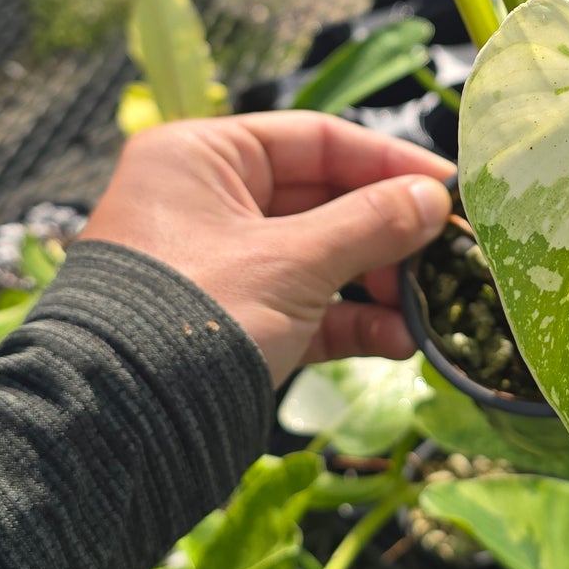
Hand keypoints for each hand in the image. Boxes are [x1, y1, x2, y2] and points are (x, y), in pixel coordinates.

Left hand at [80, 113, 454, 384]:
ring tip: (429, 307)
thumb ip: (370, 224)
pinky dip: (350, 321)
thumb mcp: (291, 263)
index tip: (448, 187)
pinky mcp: (232, 323)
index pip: (313, 139)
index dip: (386, 162)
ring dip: (377, 283)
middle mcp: (206, 202)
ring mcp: (219, 266)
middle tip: (450, 254)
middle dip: (388, 233)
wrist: (118, 430)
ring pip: (318, 259)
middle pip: (322, 200)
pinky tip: (400, 341)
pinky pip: (304, 308)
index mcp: (200, 158)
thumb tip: (434, 199)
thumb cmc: (194, 316)